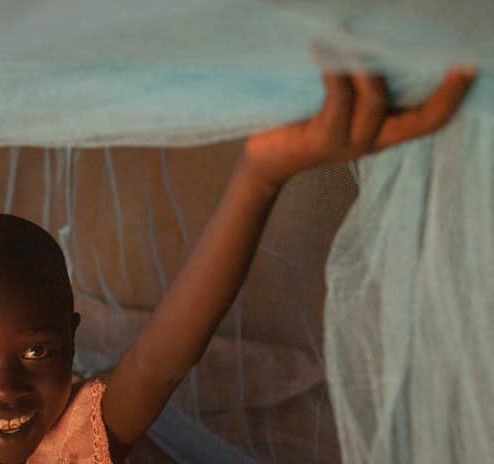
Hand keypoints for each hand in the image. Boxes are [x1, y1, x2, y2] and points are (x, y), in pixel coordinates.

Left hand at [242, 46, 477, 189]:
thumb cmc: (299, 122)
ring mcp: (348, 143)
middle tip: (458, 58)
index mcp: (381, 130)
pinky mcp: (322, 140)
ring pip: (376, 100)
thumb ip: (359, 82)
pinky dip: (334, 69)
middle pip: (421, 120)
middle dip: (445, 90)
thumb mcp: (336, 102)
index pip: (430, 119)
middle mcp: (371, 140)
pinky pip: (337, 98)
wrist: (261, 160)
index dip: (453, 96)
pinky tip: (321, 47)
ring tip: (354, 34)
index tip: (471, 64)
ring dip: (368, 63)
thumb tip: (371, 39)